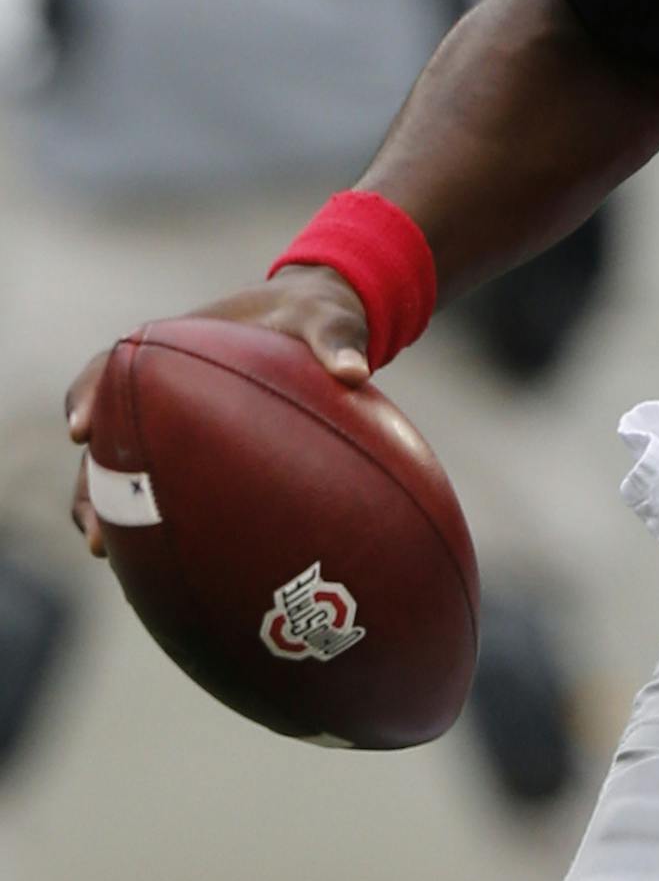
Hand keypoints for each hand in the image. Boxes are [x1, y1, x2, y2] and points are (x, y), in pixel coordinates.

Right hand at [64, 266, 370, 558]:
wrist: (322, 330)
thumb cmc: (315, 318)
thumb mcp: (327, 319)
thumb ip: (338, 338)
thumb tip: (355, 372)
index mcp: (170, 348)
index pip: (108, 370)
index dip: (85, 398)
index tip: (81, 429)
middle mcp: (158, 388)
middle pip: (103, 437)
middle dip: (91, 484)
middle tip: (96, 530)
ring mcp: (171, 422)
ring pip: (120, 472)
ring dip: (109, 511)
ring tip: (108, 554)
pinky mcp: (193, 451)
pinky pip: (163, 486)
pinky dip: (154, 518)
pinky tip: (162, 562)